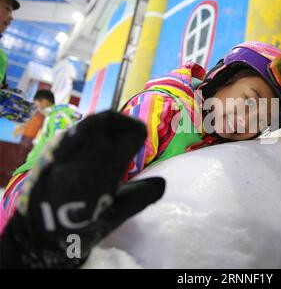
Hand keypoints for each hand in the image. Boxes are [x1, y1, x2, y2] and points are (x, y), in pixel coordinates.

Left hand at [0, 111, 165, 267]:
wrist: (41, 233)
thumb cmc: (82, 226)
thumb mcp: (115, 216)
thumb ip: (139, 197)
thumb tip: (162, 183)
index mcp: (101, 174)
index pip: (126, 139)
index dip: (137, 133)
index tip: (143, 136)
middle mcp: (80, 157)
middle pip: (105, 125)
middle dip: (123, 124)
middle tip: (133, 131)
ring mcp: (61, 152)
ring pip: (88, 125)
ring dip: (107, 125)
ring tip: (117, 132)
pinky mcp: (49, 151)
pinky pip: (74, 132)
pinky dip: (90, 131)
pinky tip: (97, 140)